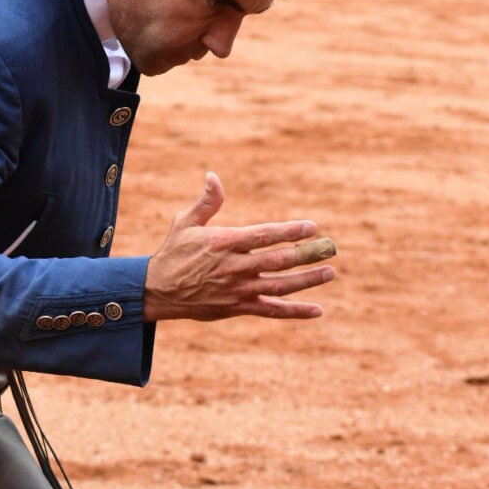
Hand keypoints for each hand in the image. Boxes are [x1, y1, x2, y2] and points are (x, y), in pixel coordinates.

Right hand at [143, 173, 335, 322]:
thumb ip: (207, 202)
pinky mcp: (238, 308)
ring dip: (307, 280)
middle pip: (278, 260)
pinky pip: (272, 311)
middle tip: (330, 248)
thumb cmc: (173, 253)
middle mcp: (235, 267)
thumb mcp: (185, 223)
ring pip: (280, 286)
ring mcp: (239, 290)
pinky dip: (295, 311)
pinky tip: (317, 310)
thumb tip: (214, 176)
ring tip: (330, 272)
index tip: (312, 226)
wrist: (157, 292)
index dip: (290, 231)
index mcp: (225, 243)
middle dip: (307, 254)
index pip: (265, 235)